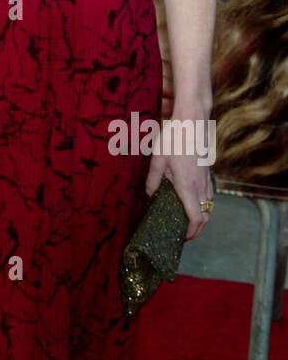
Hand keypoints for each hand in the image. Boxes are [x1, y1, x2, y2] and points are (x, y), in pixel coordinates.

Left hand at [144, 107, 213, 239]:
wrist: (192, 120)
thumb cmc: (174, 138)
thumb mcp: (157, 160)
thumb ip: (152, 181)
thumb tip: (149, 197)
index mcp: (188, 186)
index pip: (197, 218)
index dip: (191, 233)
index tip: (182, 239)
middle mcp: (202, 186)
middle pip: (206, 216)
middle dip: (197, 229)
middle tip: (183, 234)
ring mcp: (207, 179)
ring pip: (209, 206)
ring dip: (201, 216)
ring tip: (185, 220)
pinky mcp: (208, 173)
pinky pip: (209, 195)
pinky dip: (203, 204)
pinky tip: (190, 200)